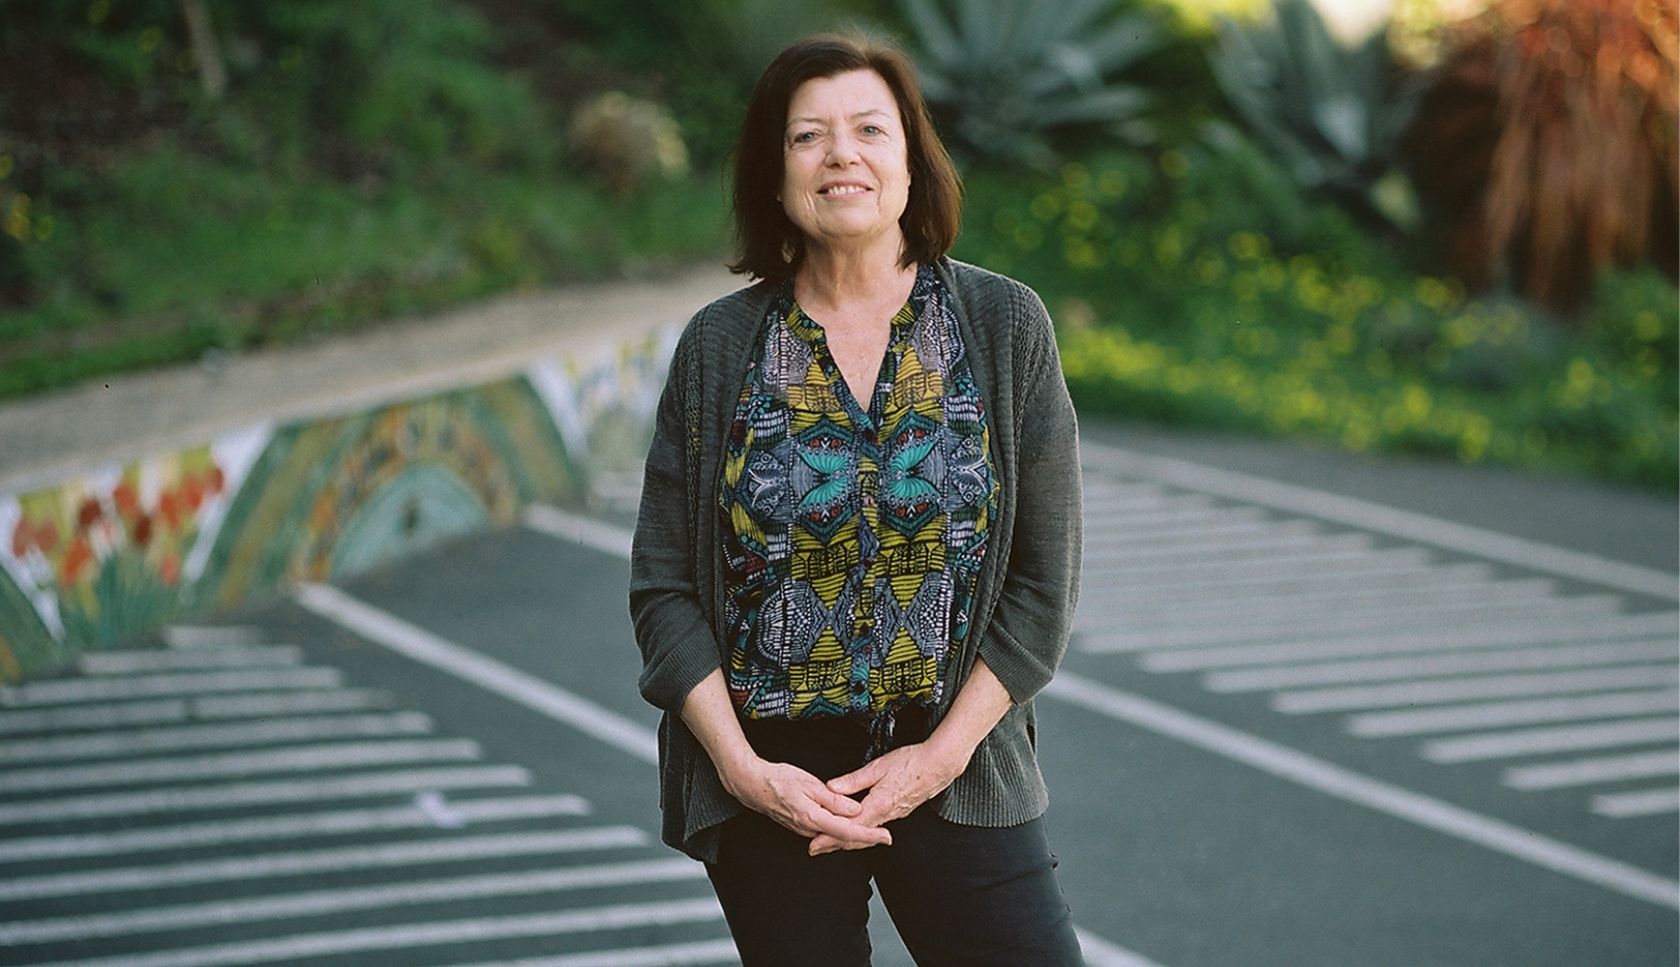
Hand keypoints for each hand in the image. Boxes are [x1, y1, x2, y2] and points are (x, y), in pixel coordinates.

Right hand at [722, 755, 893, 848]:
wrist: (751, 784)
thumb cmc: (777, 779)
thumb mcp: (809, 783)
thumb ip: (834, 799)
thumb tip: (854, 810)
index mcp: (813, 817)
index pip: (848, 831)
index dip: (869, 835)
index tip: (886, 837)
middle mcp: (808, 828)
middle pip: (842, 839)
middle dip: (865, 840)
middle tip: (885, 836)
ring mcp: (802, 829)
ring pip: (833, 837)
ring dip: (853, 836)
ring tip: (873, 831)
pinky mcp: (799, 826)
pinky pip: (824, 833)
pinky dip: (839, 832)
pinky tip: (847, 825)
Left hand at [808, 741, 967, 855]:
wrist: (938, 765)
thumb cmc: (910, 763)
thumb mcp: (877, 767)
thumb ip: (853, 780)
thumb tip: (831, 788)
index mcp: (877, 805)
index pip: (848, 828)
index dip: (829, 838)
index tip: (814, 844)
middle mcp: (886, 815)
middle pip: (856, 837)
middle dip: (835, 844)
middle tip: (816, 848)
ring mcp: (894, 815)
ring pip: (867, 835)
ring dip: (847, 840)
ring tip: (830, 843)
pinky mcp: (899, 811)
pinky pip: (876, 828)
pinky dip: (862, 833)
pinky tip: (856, 830)